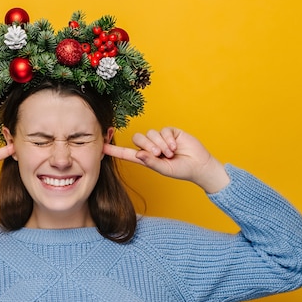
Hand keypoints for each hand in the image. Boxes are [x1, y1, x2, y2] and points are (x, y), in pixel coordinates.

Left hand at [103, 127, 229, 192]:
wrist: (200, 165)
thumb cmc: (182, 170)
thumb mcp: (165, 169)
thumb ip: (151, 162)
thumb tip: (138, 153)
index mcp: (146, 158)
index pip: (127, 153)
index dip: (115, 150)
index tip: (102, 147)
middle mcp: (151, 147)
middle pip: (138, 139)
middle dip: (148, 146)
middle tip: (159, 154)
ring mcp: (160, 138)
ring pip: (150, 134)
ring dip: (160, 144)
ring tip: (170, 153)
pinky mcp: (170, 132)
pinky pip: (163, 130)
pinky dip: (168, 139)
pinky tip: (175, 147)